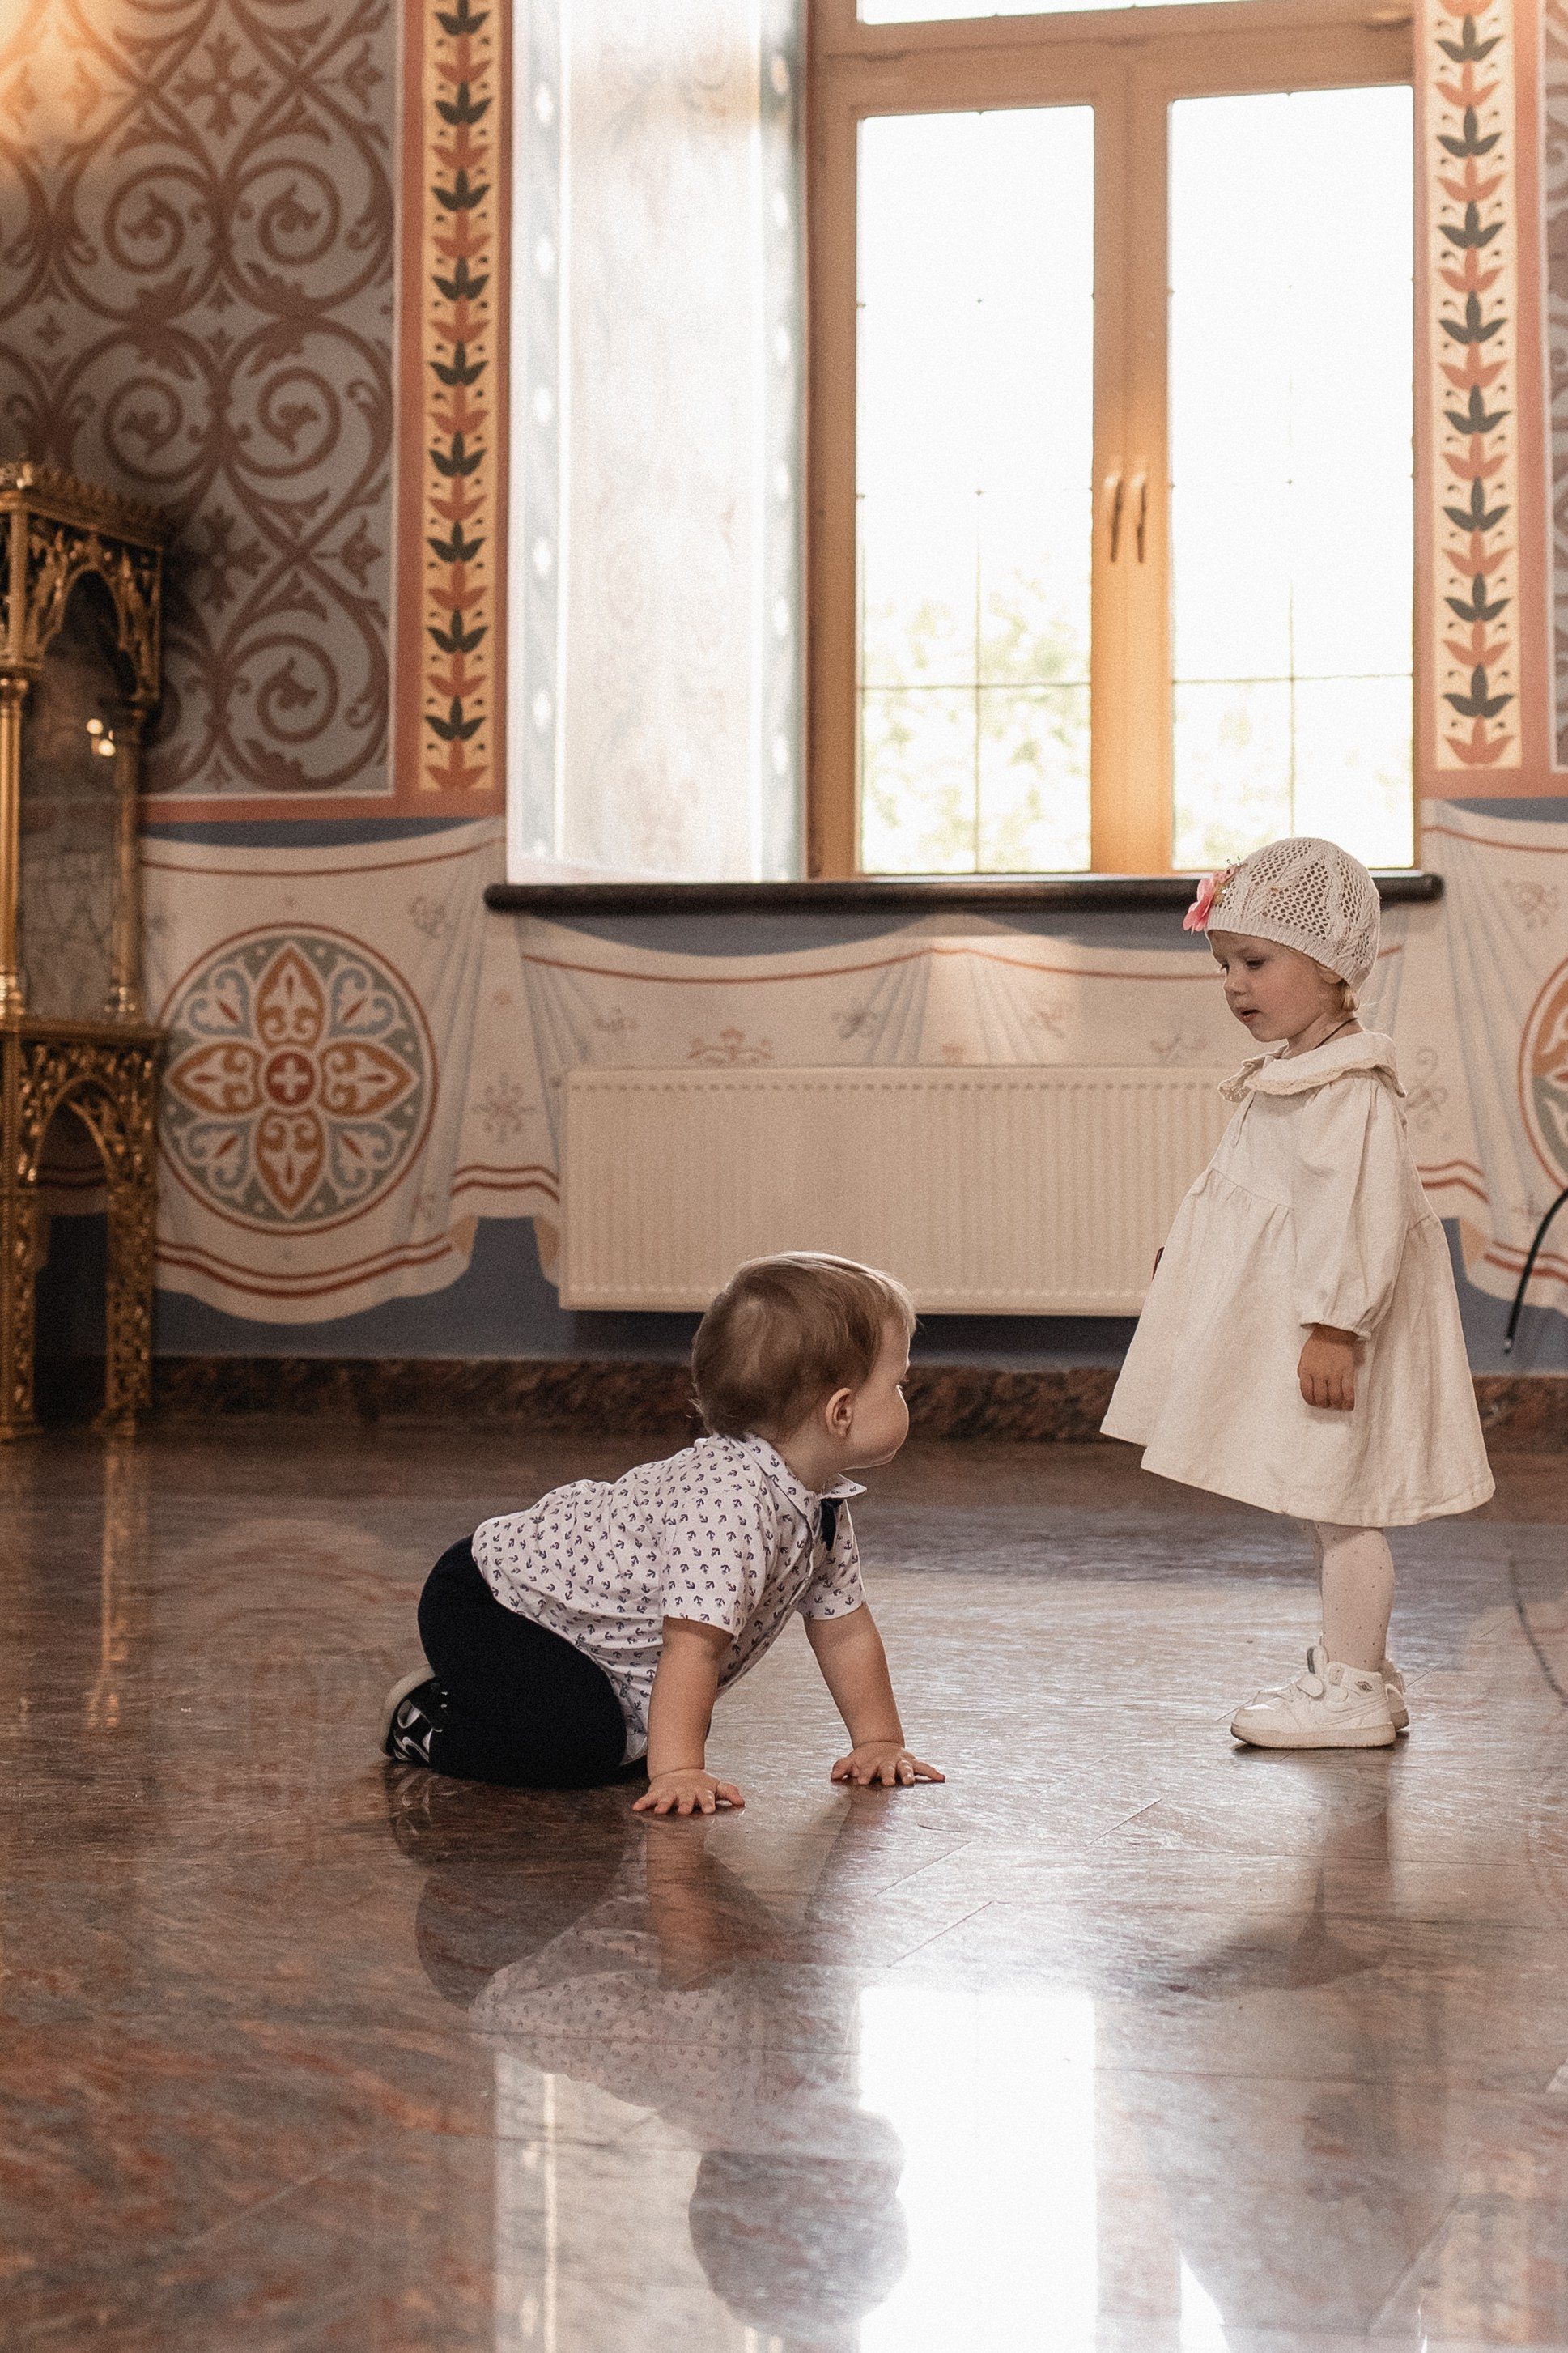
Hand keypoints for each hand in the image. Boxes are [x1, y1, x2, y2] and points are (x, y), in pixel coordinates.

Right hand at [633, 1768, 743, 1817]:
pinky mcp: (657, 1792)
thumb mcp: (716, 1786)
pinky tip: (637, 1808)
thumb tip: (742, 1801)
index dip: (708, 1803)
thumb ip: (729, 1792)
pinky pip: (649, 1798)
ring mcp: (671, 1792)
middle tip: (685, 1812)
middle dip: (685, 1805)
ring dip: (664, 1804)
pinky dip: (643, 1803)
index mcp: (701, 1792)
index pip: (706, 1798)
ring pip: (667, 1799)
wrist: (679, 1771)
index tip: (709, 1810)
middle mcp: (686, 1792)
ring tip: (660, 1811)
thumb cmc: (700, 1785)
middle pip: (686, 1799)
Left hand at [830, 1741, 944, 1788]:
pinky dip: (932, 1772)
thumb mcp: (852, 1760)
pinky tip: (941, 1778)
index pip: (867, 1769)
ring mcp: (901, 1762)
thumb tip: (833, 1775)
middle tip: (888, 1781)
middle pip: (888, 1769)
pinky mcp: (912, 1763)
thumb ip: (842, 1767)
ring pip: (906, 1768)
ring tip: (910, 1781)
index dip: (864, 1773)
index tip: (860, 1779)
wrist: (880, 1746)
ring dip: (908, 1774)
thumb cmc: (865, 1759)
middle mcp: (888, 1763)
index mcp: (873, 1764)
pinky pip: (924, 1767)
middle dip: (888, 1775)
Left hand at [1298, 1325, 1356, 1410]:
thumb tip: (1306, 1386)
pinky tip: (1348, 1405)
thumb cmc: (1318, 1344)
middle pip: (1321, 1398)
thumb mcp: (1304, 1358)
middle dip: (1323, 1404)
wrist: (1333, 1332)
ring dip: (1335, 1405)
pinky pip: (1348, 1392)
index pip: (1307, 1393)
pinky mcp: (1347, 1373)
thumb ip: (1303, 1372)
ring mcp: (1334, 1374)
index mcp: (1306, 1370)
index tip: (1314, 1403)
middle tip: (1326, 1404)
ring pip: (1334, 1398)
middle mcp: (1319, 1374)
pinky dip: (1348, 1402)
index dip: (1311, 1401)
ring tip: (1336, 1404)